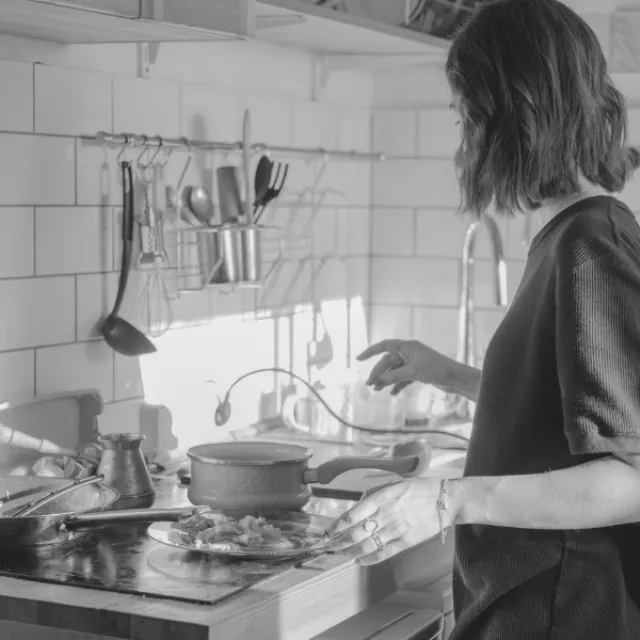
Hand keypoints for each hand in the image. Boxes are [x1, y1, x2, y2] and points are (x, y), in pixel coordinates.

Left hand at [326, 478, 451, 565]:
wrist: (445, 500)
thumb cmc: (419, 488)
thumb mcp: (393, 484)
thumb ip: (373, 495)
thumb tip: (358, 505)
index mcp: (381, 498)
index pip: (352, 515)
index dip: (336, 526)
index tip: (327, 532)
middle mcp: (386, 515)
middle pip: (356, 533)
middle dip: (339, 542)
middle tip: (328, 546)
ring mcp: (396, 530)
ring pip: (367, 545)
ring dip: (350, 552)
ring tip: (340, 555)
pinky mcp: (406, 541)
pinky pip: (383, 553)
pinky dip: (369, 559)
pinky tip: (359, 561)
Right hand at [357, 339, 452, 395]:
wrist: (455, 378)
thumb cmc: (436, 369)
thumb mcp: (413, 372)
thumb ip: (394, 376)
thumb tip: (379, 380)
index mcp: (407, 346)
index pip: (384, 346)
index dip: (370, 351)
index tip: (359, 358)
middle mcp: (409, 353)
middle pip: (388, 362)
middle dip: (378, 373)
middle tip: (369, 384)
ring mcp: (414, 363)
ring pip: (395, 371)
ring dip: (386, 380)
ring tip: (376, 390)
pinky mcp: (418, 372)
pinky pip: (403, 378)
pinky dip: (397, 385)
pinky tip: (392, 394)